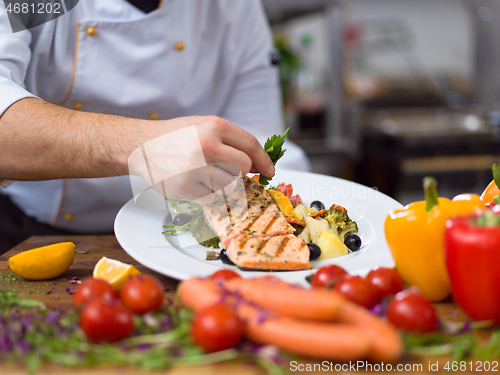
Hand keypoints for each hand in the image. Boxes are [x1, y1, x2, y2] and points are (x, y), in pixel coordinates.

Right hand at [129, 115, 274, 201]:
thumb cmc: (175, 136)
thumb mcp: (203, 126)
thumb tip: (257, 162)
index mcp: (214, 126)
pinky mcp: (186, 188)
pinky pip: (212, 197)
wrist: (141, 146)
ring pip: (230, 184)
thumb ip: (230, 140)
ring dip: (222, 182)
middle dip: (240, 170)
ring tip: (202, 172)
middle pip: (244, 166)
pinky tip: (193, 181)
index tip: (269, 170)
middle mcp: (207, 146)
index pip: (251, 145)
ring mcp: (196, 168)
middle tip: (225, 168)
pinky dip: (207, 193)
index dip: (264, 160)